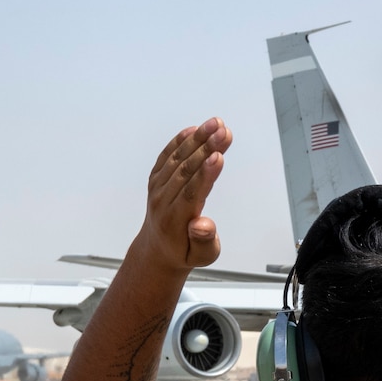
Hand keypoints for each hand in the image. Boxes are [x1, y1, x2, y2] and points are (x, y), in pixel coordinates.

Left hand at [140, 119, 231, 270]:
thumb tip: (201, 224)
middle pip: (186, 170)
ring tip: (217, 124)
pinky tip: (194, 130)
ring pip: (178, 158)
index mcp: (175, 220)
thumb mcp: (201, 256)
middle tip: (224, 132)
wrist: (158, 250)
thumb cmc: (184, 252)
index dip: (206, 173)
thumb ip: (203, 240)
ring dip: (198, 139)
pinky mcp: (157, 178)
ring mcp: (158, 188)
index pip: (191, 192)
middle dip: (206, 148)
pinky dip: (180, 141)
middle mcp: (163, 200)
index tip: (219, 156)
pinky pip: (167, 156)